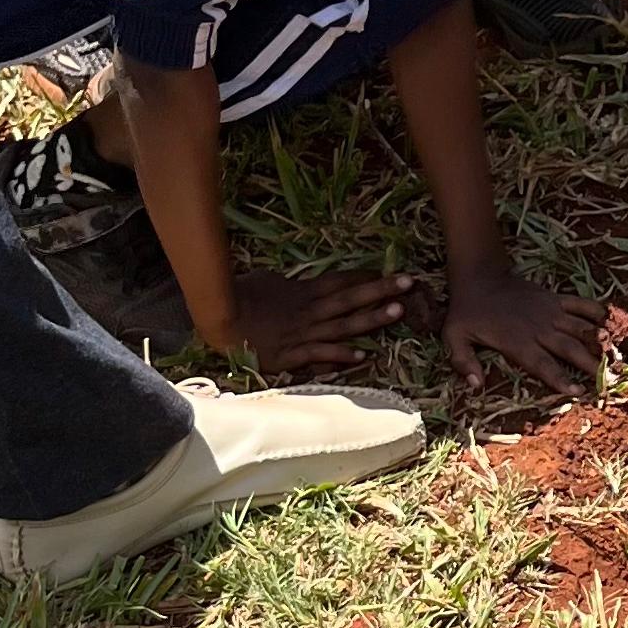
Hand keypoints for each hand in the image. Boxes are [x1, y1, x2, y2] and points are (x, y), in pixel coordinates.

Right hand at [222, 266, 414, 374]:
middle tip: (409, 282)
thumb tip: (295, 281)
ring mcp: (303, 332)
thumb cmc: (241, 299)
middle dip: (381, 290)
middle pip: (350, 297)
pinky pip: (320, 354)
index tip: (392, 271)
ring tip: (397, 311)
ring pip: (343, 324)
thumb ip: (288, 284)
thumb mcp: (267, 282)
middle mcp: (309, 310)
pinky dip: (341, 355)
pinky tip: (362, 356)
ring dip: (371, 318)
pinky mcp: (292, 354)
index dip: (366, 276)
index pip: (340, 281)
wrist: (218, 320)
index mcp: (303, 292)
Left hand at [443, 266, 604, 393]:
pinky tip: (608, 322)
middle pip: (569, 349)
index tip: (578, 391)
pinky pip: (580, 304)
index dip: (561, 379)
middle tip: (607, 379)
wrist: (480, 276)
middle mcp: (538, 328)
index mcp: (517, 342)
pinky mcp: (554, 298)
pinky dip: (595, 311)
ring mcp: (549, 311)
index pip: (543, 365)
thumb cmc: (467, 311)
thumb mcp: (454, 337)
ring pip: (580, 328)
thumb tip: (475, 386)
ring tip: (614, 355)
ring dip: (597, 341)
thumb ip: (463, 362)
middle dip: (589, 365)